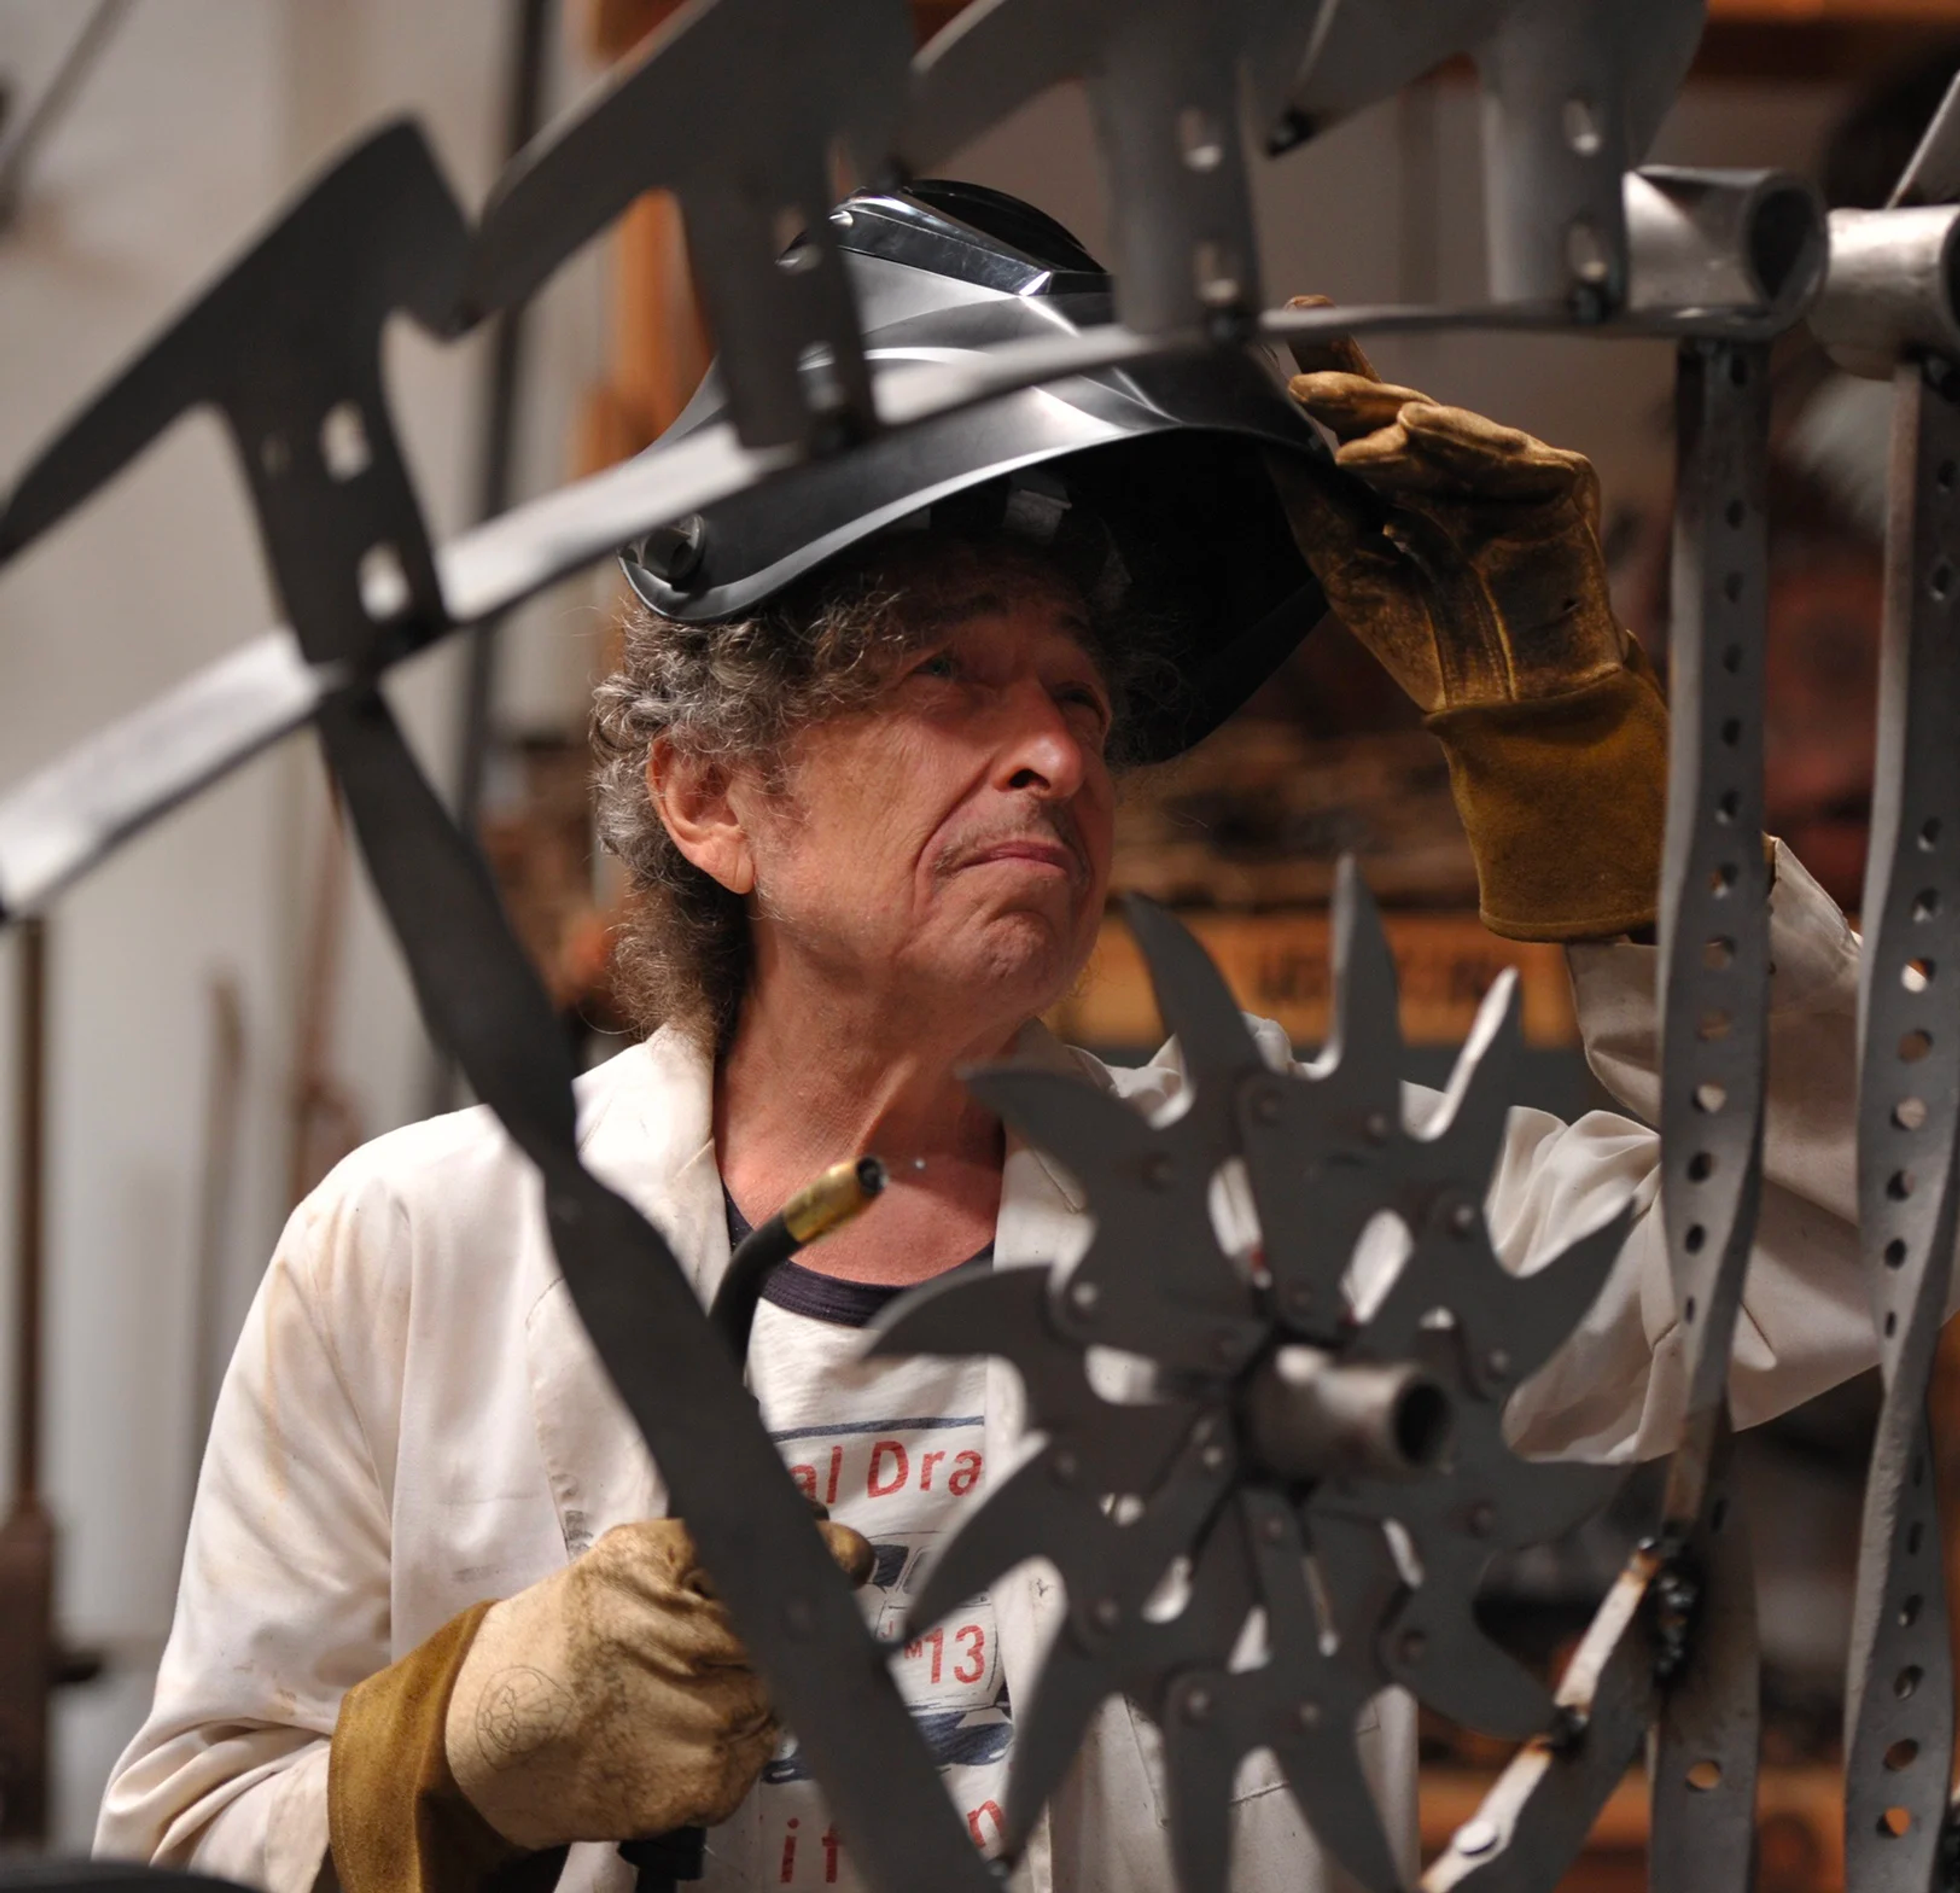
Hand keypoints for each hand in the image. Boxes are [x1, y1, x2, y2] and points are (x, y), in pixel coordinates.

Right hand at [444, 1517, 873, 1848]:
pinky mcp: (698, 1786)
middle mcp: (675, 1642)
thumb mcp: (625, 1560)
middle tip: (731, 1641)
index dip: (828, 1559)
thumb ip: (708, 1541)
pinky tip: (681, 1731)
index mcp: (652, 1575)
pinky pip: (755, 1753)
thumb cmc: (563, 1642)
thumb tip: (810, 1522)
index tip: (849, 1556)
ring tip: (691, 1689)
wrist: (488, 1740)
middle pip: (784, 1634)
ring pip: (777, 1696)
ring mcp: (691, 1719)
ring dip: (754, 1690)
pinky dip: (735, 1742)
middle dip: (780, 1634)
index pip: (771, 1559)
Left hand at [1272, 297, 1632, 713]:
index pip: (1365, 421)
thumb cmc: (1430, 643)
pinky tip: (1418, 426)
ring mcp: (1510, 475)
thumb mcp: (1346, 568)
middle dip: (1355, 392)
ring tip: (1349, 430)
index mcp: (1406, 489)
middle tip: (1306, 380)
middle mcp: (1456, 474)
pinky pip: (1507, 452)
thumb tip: (1267, 440)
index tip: (1300, 320)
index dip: (1338, 372)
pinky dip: (1462, 439)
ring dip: (1395, 426)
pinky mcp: (1561, 482)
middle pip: (1402, 415)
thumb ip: (1312, 504)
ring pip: (1446, 433)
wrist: (1504, 703)